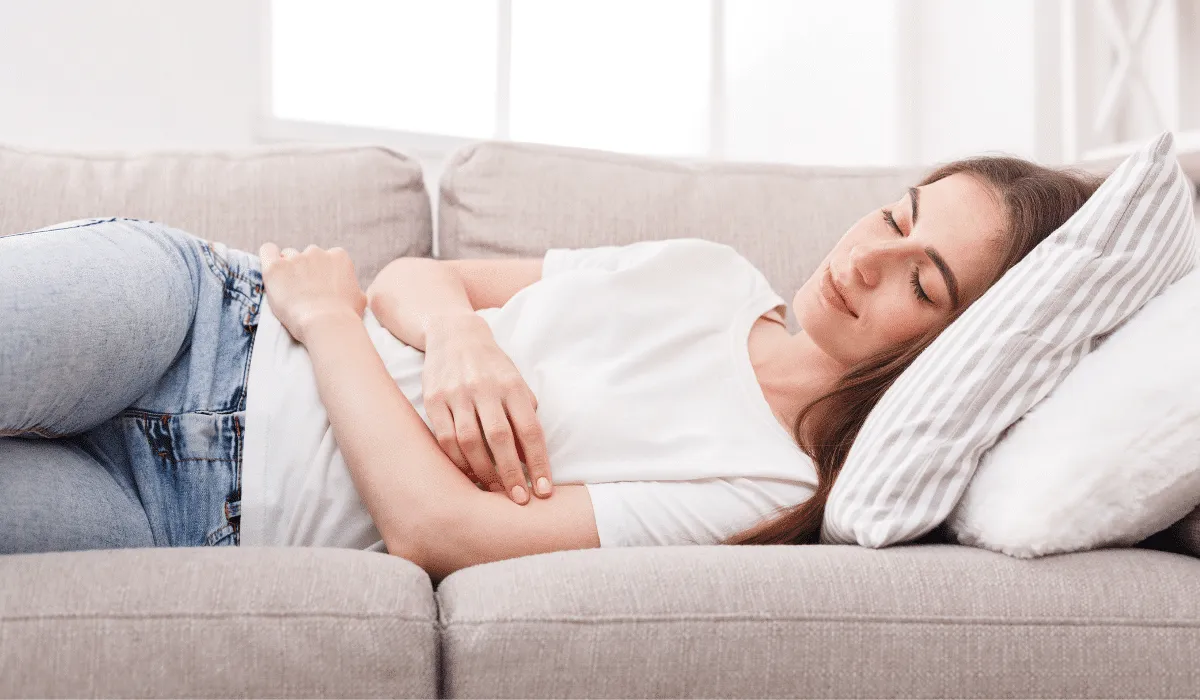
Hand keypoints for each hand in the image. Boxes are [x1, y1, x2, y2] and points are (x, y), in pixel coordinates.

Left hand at [258, 242, 366, 343]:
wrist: (327, 324)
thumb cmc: (345, 316)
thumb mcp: (359, 298)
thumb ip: (352, 287)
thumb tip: (352, 290)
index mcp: (339, 256)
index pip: (327, 257)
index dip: (322, 273)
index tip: (319, 287)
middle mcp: (317, 252)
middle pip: (306, 256)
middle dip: (305, 270)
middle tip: (304, 292)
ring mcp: (296, 258)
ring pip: (288, 257)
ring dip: (288, 270)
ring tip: (289, 292)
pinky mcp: (276, 267)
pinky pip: (268, 250)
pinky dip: (269, 257)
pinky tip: (272, 271)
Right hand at [422, 314, 551, 504]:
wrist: (454, 334)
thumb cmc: (492, 366)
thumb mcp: (516, 381)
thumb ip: (526, 413)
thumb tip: (533, 455)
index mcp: (511, 385)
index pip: (529, 429)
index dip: (539, 462)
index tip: (545, 490)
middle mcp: (484, 388)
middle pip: (500, 439)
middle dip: (512, 474)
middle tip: (520, 499)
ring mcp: (456, 394)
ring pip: (470, 441)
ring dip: (483, 471)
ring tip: (494, 489)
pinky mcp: (433, 399)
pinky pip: (445, 437)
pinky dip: (457, 460)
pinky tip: (468, 473)